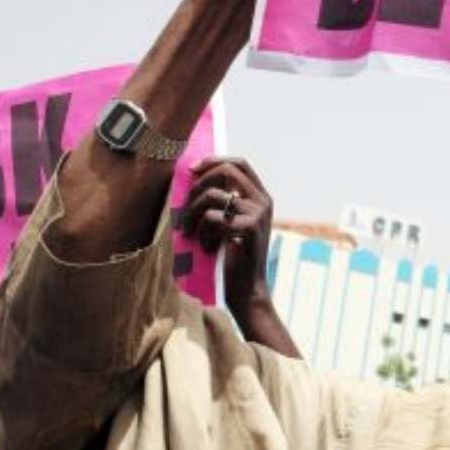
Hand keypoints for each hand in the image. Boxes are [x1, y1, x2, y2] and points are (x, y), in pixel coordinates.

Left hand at [181, 156, 273, 311]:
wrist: (246, 289)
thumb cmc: (232, 257)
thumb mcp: (230, 223)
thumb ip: (223, 201)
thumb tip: (194, 176)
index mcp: (260, 197)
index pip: (240, 163)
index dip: (215, 161)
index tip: (193, 169)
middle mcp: (263, 201)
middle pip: (226, 172)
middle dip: (198, 186)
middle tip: (186, 208)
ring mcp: (258, 214)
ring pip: (213, 197)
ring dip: (193, 214)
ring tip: (191, 233)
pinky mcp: (249, 228)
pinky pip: (213, 218)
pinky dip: (203, 234)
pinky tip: (206, 248)